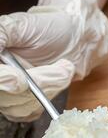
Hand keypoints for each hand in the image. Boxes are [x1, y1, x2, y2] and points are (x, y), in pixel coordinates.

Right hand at [0, 0, 107, 121]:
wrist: (70, 39)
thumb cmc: (46, 28)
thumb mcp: (20, 25)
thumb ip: (2, 33)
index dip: (2, 80)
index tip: (20, 80)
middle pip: (6, 95)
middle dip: (39, 82)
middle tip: (62, 68)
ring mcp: (5, 93)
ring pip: (20, 106)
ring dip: (49, 88)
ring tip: (63, 69)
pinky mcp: (20, 105)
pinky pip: (29, 112)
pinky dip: (48, 98)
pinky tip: (57, 80)